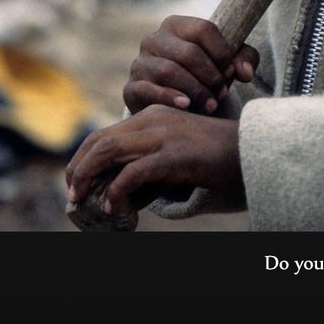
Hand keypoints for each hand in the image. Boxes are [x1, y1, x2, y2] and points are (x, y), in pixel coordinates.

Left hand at [65, 105, 241, 214]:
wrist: (251, 149)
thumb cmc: (216, 156)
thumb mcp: (176, 154)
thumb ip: (150, 167)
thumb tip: (122, 197)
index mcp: (152, 115)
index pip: (105, 133)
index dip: (83, 156)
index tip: (76, 179)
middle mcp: (153, 120)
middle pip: (99, 140)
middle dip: (78, 167)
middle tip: (72, 192)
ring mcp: (162, 135)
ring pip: (107, 151)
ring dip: (87, 176)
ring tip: (81, 199)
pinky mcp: (172, 155)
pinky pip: (132, 173)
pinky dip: (117, 192)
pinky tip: (116, 208)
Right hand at [124, 15, 258, 114]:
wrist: (182, 106)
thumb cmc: (208, 76)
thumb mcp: (230, 63)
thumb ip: (245, 59)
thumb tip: (244, 72)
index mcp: (176, 25)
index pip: (203, 29)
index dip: (222, 52)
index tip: (232, 71)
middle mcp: (153, 39)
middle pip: (188, 53)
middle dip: (211, 76)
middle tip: (222, 92)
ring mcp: (139, 63)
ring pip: (169, 71)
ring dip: (196, 90)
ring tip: (211, 104)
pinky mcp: (131, 88)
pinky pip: (148, 90)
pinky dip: (170, 98)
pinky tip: (187, 106)